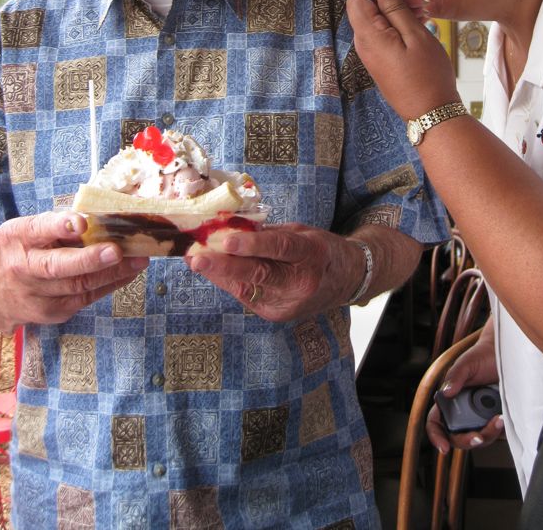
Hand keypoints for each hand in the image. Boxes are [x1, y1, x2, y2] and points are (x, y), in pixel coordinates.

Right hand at [0, 212, 148, 331]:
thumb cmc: (24, 250)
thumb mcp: (31, 229)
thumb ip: (60, 223)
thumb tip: (103, 213)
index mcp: (17, 237)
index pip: (37, 230)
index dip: (59, 226)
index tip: (80, 222)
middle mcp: (22, 268)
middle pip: (57, 266)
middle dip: (89, 259)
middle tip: (117, 250)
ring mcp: (36, 295)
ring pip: (79, 286)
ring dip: (113, 272)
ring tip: (138, 258)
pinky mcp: (53, 312)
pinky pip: (87, 298)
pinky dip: (111, 283)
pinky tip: (129, 272)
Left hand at [186, 223, 365, 320]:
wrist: (347, 280)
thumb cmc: (320, 249)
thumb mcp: (300, 232)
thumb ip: (268, 233)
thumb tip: (231, 227)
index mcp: (311, 253)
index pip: (279, 248)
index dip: (252, 245)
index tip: (226, 240)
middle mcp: (301, 283)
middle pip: (258, 275)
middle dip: (224, 266)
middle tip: (197, 257)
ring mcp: (288, 303)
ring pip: (247, 288)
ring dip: (219, 274)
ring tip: (195, 261)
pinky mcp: (277, 315)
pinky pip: (247, 296)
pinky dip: (229, 282)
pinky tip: (213, 271)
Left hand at [346, 0, 458, 118]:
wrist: (431, 113)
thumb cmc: (428, 76)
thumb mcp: (415, 35)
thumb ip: (395, 7)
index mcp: (369, 37)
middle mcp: (364, 45)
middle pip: (368, 7)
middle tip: (419, 1)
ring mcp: (372, 54)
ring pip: (378, 20)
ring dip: (398, 10)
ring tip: (424, 13)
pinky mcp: (381, 60)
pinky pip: (384, 34)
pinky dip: (399, 24)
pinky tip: (419, 25)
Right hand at [426, 323, 502, 453]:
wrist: (507, 353)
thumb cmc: (483, 355)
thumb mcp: (467, 363)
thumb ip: (455, 376)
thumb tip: (446, 391)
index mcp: (449, 399)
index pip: (436, 422)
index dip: (436, 436)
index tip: (444, 448)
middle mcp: (462, 411)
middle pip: (457, 437)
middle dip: (466, 441)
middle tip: (478, 437)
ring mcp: (479, 417)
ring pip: (478, 438)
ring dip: (486, 435)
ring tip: (497, 421)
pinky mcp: (495, 418)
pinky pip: (494, 433)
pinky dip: (497, 430)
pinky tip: (502, 419)